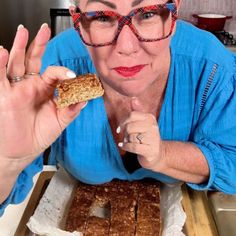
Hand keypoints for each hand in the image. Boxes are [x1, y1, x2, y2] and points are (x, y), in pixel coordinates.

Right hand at [0, 24, 85, 164]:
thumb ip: (71, 110)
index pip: (55, 73)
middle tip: (44, 29)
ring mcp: (17, 89)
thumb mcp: (59, 122)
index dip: (63, 72)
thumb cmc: (39, 136)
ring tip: (22, 31)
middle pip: (34, 60)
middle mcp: (31, 86)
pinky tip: (2, 51)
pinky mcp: (4, 95)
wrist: (22, 151)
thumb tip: (85, 99)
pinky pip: (0, 77)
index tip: (72, 76)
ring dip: (18, 47)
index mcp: (46, 91)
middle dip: (39, 45)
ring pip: (16, 63)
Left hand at [117, 98, 164, 170]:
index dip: (123, 121)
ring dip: (126, 141)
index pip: (132, 115)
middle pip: (130, 126)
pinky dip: (126, 147)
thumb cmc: (146, 137)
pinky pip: (133, 146)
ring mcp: (153, 139)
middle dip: (124, 133)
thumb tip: (133, 98)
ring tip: (128, 142)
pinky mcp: (151, 150)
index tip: (120, 128)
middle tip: (125, 137)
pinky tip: (124, 146)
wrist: (158, 154)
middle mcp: (153, 127)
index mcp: (150, 118)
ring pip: (131, 137)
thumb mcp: (143, 123)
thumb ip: (137, 111)